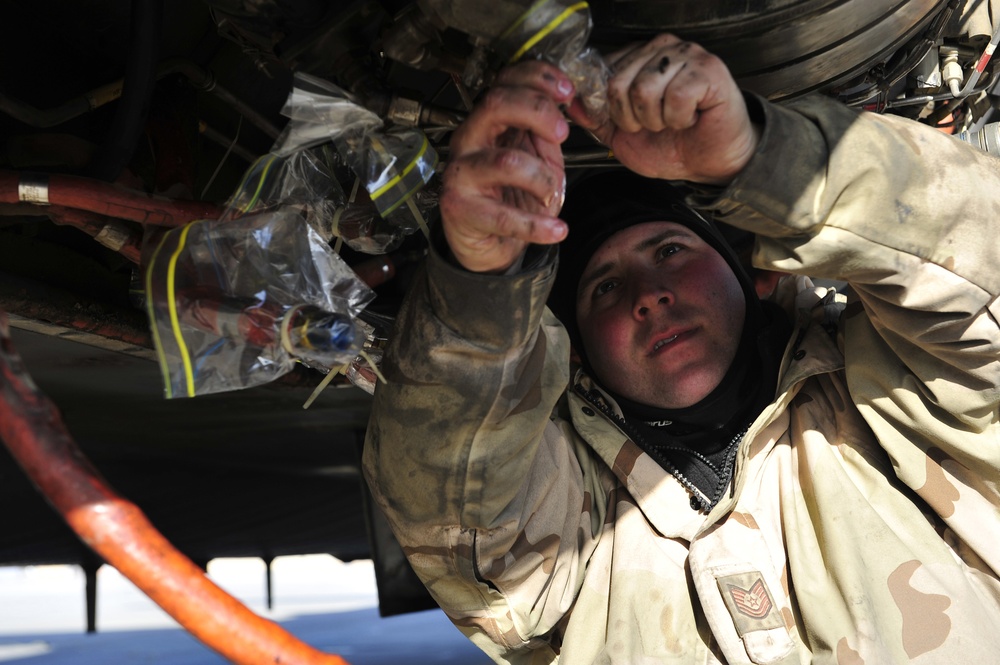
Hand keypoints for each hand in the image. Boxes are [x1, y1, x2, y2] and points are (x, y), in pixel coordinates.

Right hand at [440, 62, 572, 273]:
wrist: (487, 242)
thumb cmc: (511, 196)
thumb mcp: (537, 155)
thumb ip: (548, 129)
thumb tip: (574, 101)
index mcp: (487, 122)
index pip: (505, 81)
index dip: (539, 78)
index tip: (569, 91)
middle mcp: (469, 140)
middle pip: (496, 104)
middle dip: (538, 112)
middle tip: (562, 134)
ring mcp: (461, 174)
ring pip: (506, 161)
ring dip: (542, 179)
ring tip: (552, 194)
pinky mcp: (461, 209)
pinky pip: (504, 217)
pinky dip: (537, 226)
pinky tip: (557, 230)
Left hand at [567, 34, 759, 184]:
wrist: (708, 162)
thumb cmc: (672, 144)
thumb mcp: (622, 135)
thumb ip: (596, 117)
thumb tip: (572, 104)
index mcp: (637, 58)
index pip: (602, 73)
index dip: (609, 108)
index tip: (627, 123)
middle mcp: (660, 49)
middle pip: (619, 83)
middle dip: (632, 118)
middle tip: (653, 125)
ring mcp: (685, 55)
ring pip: (645, 89)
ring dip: (657, 120)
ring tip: (672, 121)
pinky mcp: (708, 69)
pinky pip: (676, 96)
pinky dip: (680, 118)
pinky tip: (690, 118)